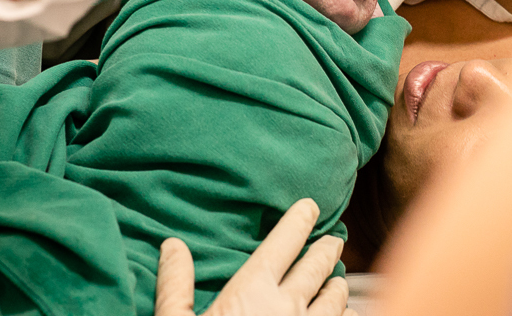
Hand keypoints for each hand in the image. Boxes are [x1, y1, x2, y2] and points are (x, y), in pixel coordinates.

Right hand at [155, 198, 355, 315]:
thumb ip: (175, 287)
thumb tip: (173, 246)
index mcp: (251, 292)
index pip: (283, 243)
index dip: (299, 220)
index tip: (311, 207)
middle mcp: (288, 307)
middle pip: (317, 267)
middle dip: (326, 249)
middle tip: (334, 238)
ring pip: (336, 299)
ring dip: (339, 284)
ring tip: (339, 279)